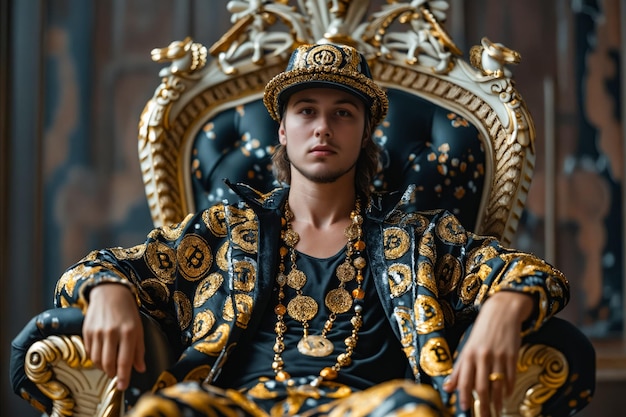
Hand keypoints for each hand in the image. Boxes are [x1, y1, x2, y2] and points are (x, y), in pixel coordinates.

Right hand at [83, 283, 144, 390]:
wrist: (109, 293)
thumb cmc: (127, 311)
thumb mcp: (138, 328)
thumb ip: (138, 350)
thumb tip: (139, 369)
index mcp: (128, 332)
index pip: (124, 361)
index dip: (123, 377)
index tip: (123, 387)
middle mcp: (111, 332)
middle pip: (108, 363)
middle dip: (112, 374)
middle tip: (116, 375)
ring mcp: (97, 332)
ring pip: (97, 360)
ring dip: (103, 367)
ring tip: (109, 366)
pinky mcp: (86, 331)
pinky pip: (89, 352)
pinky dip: (95, 358)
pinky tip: (101, 355)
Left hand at [443, 292, 532, 416]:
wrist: (501, 312)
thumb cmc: (482, 332)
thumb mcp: (467, 348)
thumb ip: (458, 369)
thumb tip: (448, 388)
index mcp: (469, 354)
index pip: (464, 381)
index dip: (464, 397)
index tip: (464, 409)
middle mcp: (482, 356)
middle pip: (481, 387)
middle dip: (482, 406)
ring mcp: (498, 356)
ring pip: (497, 386)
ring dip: (496, 402)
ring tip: (495, 411)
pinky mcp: (512, 355)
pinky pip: (510, 378)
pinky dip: (508, 390)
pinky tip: (505, 396)